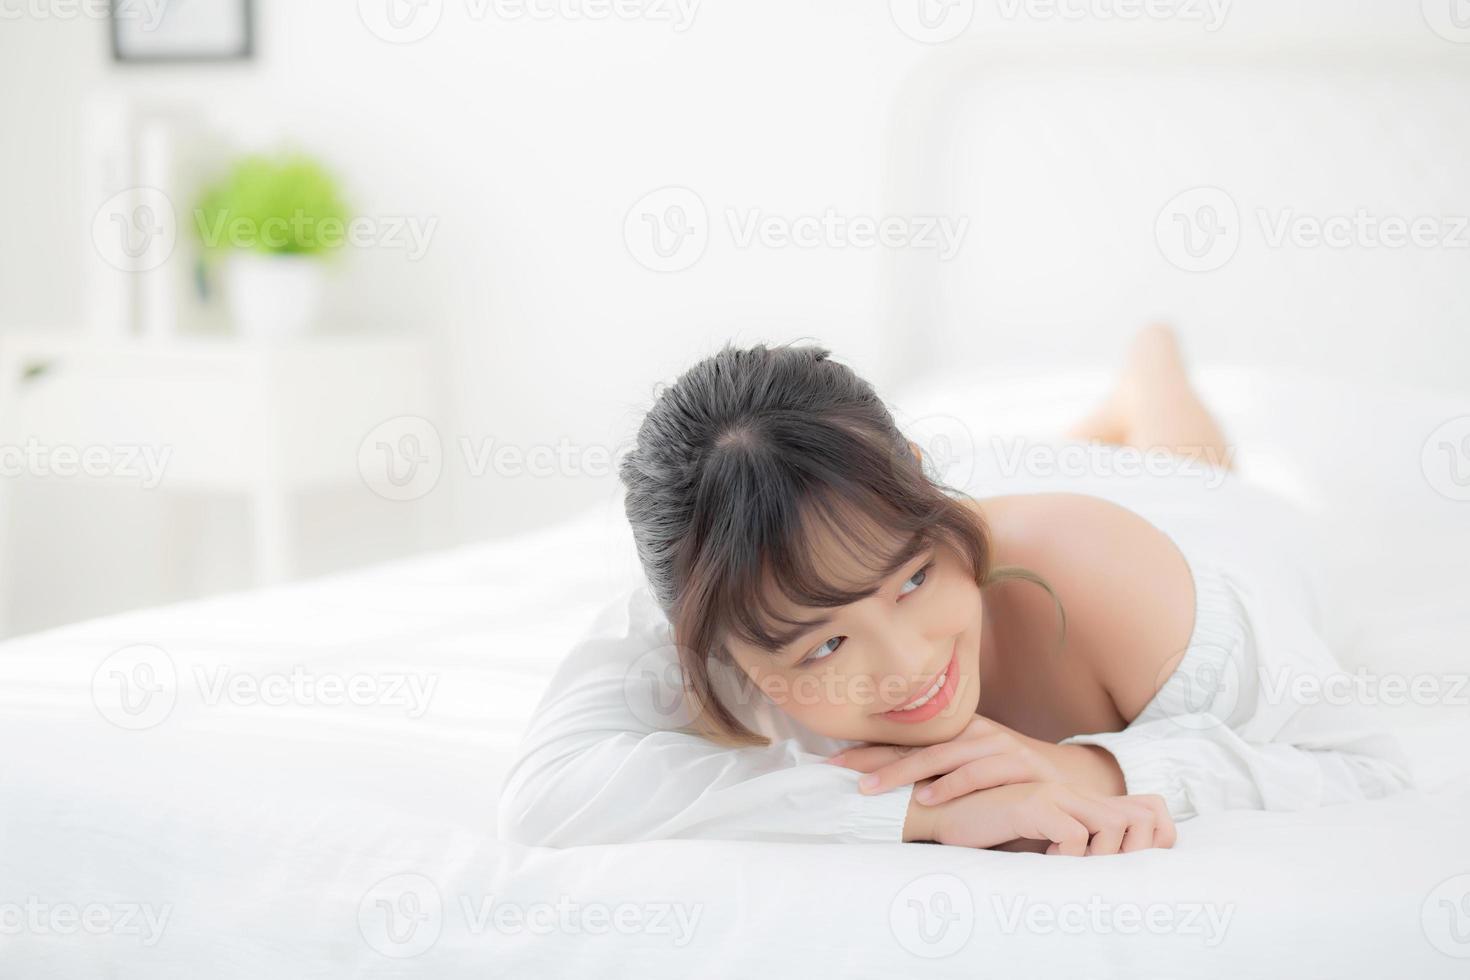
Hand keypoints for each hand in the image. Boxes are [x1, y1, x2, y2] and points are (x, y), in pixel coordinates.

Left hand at [829, 715, 1125, 803]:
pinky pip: (980, 771)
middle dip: (875, 758)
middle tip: (840, 772)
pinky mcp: (1020, 763)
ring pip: (943, 755)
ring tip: (874, 789)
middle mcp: (975, 732)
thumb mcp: (971, 779)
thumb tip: (886, 792)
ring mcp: (999, 745)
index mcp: (958, 733)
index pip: (906, 740)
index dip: (868, 749)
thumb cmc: (1013, 788)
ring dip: (906, 772)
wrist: (1076, 785)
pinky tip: (928, 798)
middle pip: (917, 743)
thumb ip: (936, 780)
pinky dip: (952, 785)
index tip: (832, 761)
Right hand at [906, 780, 1176, 855]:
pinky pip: (1073, 835)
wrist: (939, 812)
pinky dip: (1068, 856)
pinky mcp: (1033, 803)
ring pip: (1112, 826)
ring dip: (1101, 857)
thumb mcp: (1037, 836)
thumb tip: (1103, 871)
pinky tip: (1046, 861)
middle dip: (1132, 854)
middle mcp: (1072, 791)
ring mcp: (1054, 793)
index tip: (1124, 868)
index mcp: (1078, 798)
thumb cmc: (986, 829)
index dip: (1152, 840)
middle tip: (1103, 877)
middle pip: (1139, 819)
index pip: (1147, 811)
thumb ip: (1069, 840)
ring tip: (1074, 869)